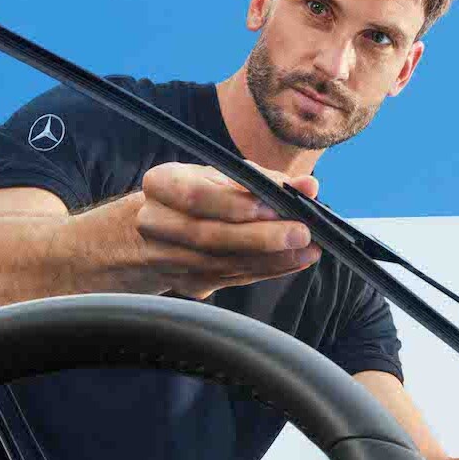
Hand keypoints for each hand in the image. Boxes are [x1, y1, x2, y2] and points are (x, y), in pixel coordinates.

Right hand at [124, 163, 324, 298]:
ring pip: (221, 263)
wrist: (151, 232)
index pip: (195, 195)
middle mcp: (155, 222)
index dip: (234, 204)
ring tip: (305, 250)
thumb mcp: (219, 176)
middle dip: (260, 236)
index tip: (273, 205)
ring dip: (269, 259)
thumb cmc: (195, 195)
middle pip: (209, 235)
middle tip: (301, 233)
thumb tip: (308, 186)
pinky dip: (265, 271)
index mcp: (160, 184)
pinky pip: (229, 280)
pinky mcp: (183, 283)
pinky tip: (291, 262)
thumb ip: (264, 179)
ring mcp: (165, 257)